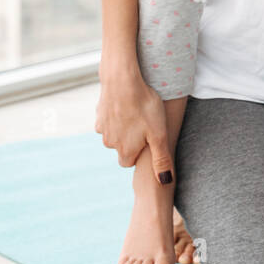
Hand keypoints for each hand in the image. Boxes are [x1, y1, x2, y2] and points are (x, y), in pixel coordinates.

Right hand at [95, 67, 173, 183]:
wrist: (122, 81)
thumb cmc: (144, 107)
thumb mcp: (159, 134)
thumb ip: (161, 159)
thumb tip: (165, 182)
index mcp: (125, 151)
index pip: (129, 162)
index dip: (140, 152)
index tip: (148, 140)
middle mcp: (110, 143)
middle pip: (121, 148)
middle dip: (130, 141)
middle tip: (144, 124)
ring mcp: (102, 129)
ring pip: (114, 134)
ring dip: (123, 128)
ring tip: (136, 112)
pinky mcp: (98, 115)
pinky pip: (108, 120)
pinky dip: (116, 115)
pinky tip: (126, 104)